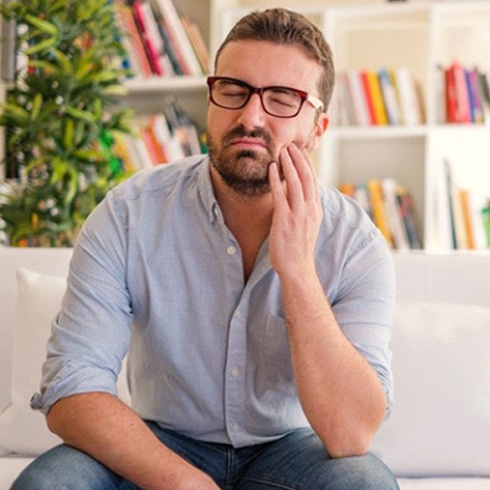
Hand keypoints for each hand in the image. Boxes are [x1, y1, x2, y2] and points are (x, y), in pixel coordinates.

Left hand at [268, 143, 322, 278]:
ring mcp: (298, 214)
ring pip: (296, 182)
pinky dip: (277, 179)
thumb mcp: (307, 226)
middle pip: (307, 177)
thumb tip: (298, 198)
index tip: (301, 151)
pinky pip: (281, 195)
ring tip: (282, 151)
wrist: (297, 268)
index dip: (307, 164)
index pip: (314, 181)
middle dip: (299, 159)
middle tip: (291, 145)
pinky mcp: (285, 220)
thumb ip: (304, 210)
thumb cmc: (298, 249)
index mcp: (316, 210)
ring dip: (289, 164)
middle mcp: (310, 209)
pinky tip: (272, 168)